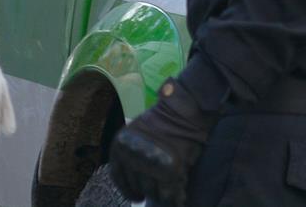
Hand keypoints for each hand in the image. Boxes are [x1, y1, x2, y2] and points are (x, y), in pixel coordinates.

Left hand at [110, 80, 210, 206]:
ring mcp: (150, 164)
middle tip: (157, 187)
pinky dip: (173, 197)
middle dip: (147, 188)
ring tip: (168, 189)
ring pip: (152, 191)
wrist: (185, 109)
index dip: (128, 189)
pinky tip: (177, 196)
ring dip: (160, 192)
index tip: (137, 195)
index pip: (119, 177)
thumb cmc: (163, 118)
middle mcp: (132, 156)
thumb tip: (135, 176)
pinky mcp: (170, 170)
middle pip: (136, 184)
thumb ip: (131, 152)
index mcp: (120, 145)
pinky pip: (169, 192)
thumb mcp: (136, 131)